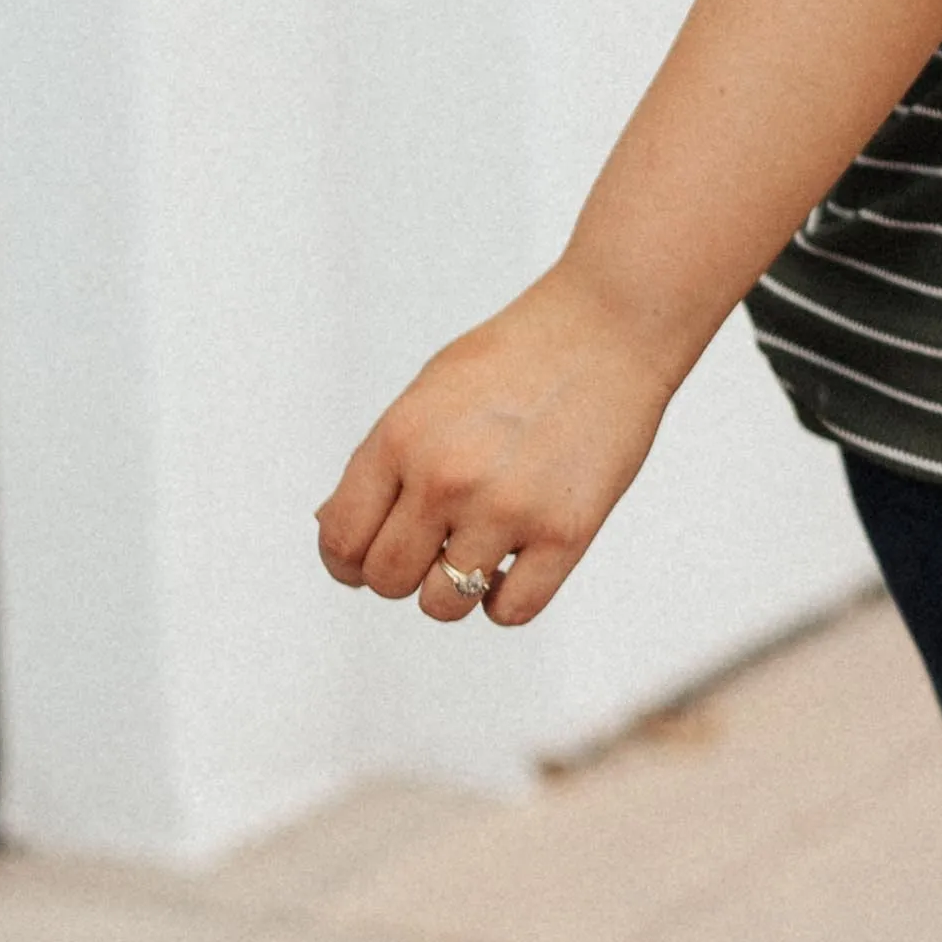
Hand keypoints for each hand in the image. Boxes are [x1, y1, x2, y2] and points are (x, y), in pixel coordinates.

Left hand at [316, 263, 680, 631]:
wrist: (608, 329)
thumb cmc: (516, 359)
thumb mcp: (427, 394)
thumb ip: (381, 463)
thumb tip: (333, 530)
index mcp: (401, 438)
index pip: (340, 539)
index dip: (348, 561)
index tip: (372, 556)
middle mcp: (445, 478)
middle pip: (386, 580)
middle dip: (403, 572)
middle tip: (435, 545)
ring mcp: (506, 509)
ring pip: (442, 605)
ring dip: (453, 591)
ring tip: (477, 554)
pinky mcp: (565, 532)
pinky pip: (511, 612)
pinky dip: (506, 601)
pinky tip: (517, 565)